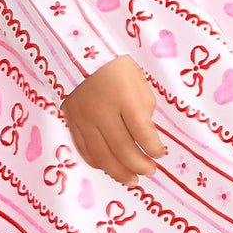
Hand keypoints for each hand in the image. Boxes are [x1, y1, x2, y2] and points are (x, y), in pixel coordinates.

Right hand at [60, 54, 168, 185]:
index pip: (142, 133)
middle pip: (122, 149)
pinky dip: (98, 162)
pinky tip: (109, 167)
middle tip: (150, 171)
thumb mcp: (138, 81)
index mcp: (124, 98)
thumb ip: (143, 109)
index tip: (160, 154)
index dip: (154, 148)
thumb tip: (145, 137)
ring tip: (132, 180)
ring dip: (119, 172)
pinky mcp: (71, 121)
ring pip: (102, 155)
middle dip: (139, 165)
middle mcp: (102, 111)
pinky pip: (84, 149)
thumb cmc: (115, 66)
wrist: (77, 52)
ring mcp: (84, 118)